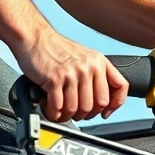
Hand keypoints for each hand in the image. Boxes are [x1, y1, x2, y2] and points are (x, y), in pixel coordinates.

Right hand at [14, 27, 128, 121]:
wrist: (33, 37)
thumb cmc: (55, 49)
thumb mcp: (84, 57)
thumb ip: (95, 75)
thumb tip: (102, 102)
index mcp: (99, 62)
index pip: (120, 87)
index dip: (115, 104)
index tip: (106, 112)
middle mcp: (88, 67)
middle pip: (97, 105)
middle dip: (86, 114)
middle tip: (76, 113)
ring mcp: (72, 73)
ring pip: (77, 109)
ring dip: (68, 116)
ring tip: (61, 113)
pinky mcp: (54, 79)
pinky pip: (59, 107)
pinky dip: (54, 114)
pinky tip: (51, 110)